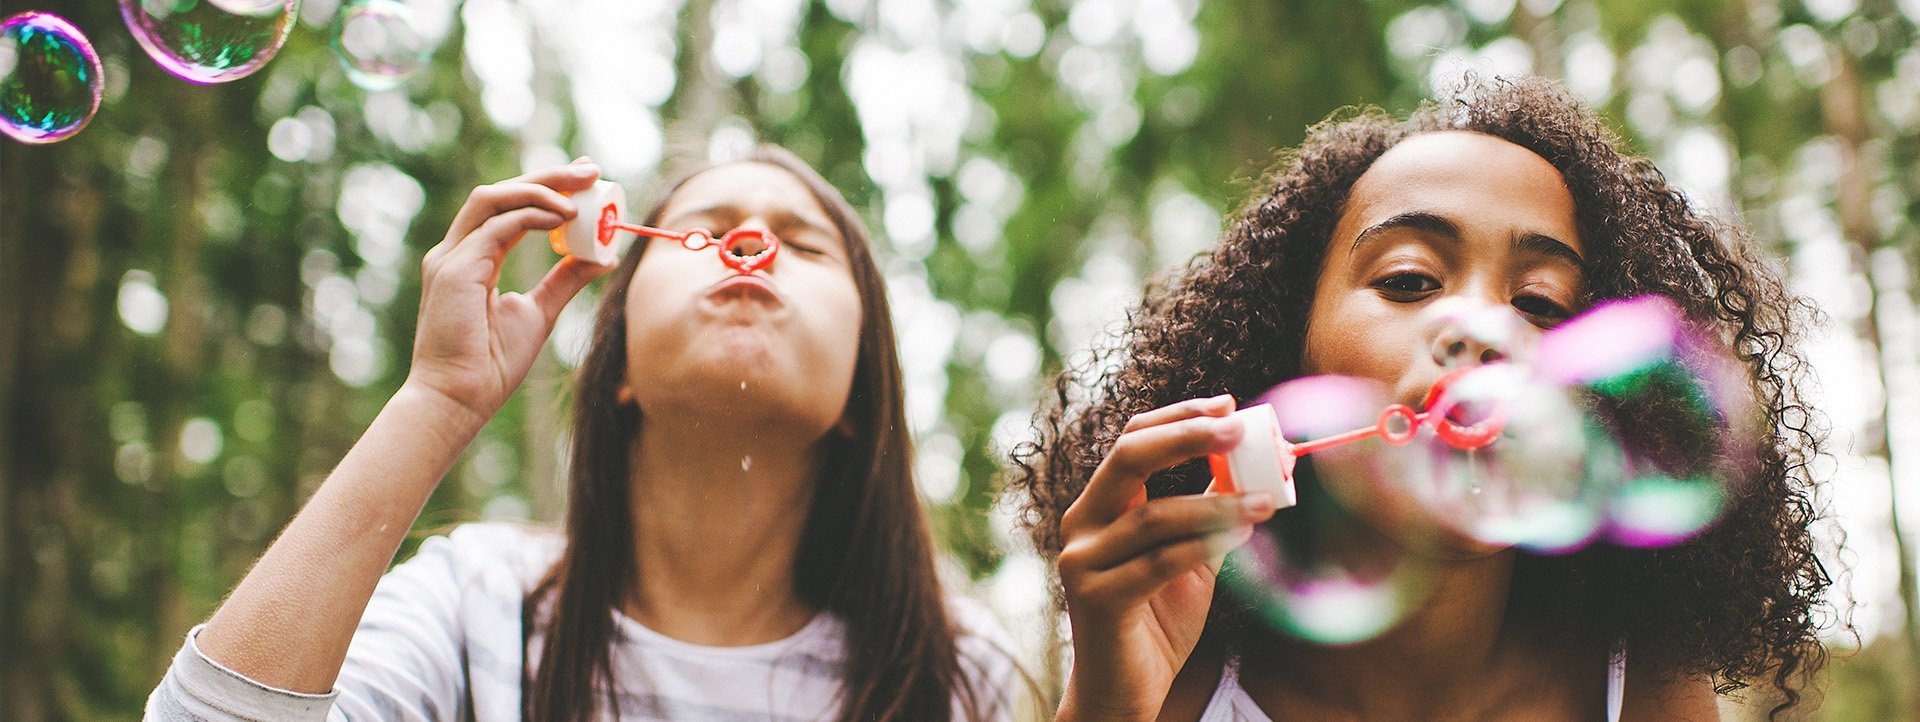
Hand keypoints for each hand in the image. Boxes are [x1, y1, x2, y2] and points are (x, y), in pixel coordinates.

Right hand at [405, 160, 611, 421]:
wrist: (459, 400)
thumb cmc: (491, 364)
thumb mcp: (539, 312)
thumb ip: (565, 280)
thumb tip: (603, 256)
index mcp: (472, 259)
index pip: (508, 208)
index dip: (545, 187)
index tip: (585, 180)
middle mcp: (456, 252)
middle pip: (501, 194)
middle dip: (547, 176)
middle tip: (590, 170)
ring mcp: (450, 258)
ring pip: (493, 200)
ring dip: (540, 189)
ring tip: (581, 192)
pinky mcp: (454, 270)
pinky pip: (496, 228)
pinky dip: (531, 215)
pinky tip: (563, 218)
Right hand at [1055, 395, 1278, 720]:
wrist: (1125, 690)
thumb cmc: (1157, 621)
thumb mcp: (1188, 556)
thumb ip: (1206, 513)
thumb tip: (1252, 466)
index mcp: (1099, 506)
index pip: (1131, 440)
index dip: (1178, 416)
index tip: (1229, 405)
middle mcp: (1081, 525)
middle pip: (1129, 458)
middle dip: (1187, 436)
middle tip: (1239, 428)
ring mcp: (1083, 562)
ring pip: (1153, 516)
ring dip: (1216, 504)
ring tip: (1266, 501)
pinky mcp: (1098, 600)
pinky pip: (1158, 563)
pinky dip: (1203, 545)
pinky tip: (1241, 534)